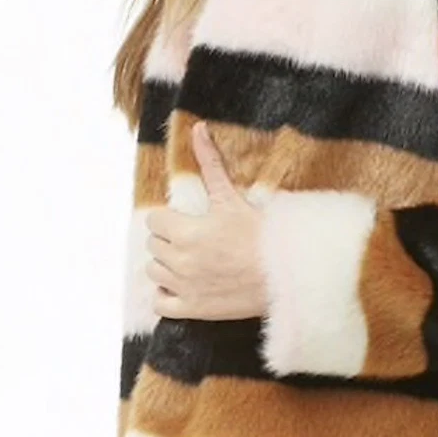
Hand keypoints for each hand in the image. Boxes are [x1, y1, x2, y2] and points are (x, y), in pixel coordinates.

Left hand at [145, 121, 268, 320]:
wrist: (284, 273)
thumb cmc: (260, 234)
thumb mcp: (232, 197)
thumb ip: (210, 163)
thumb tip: (197, 128)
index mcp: (186, 232)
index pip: (153, 222)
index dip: (168, 219)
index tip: (185, 221)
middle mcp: (180, 260)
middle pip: (153, 246)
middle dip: (168, 240)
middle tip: (192, 238)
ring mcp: (185, 287)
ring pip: (154, 272)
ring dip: (166, 265)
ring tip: (189, 260)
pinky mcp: (193, 309)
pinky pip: (160, 304)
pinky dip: (166, 295)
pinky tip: (182, 285)